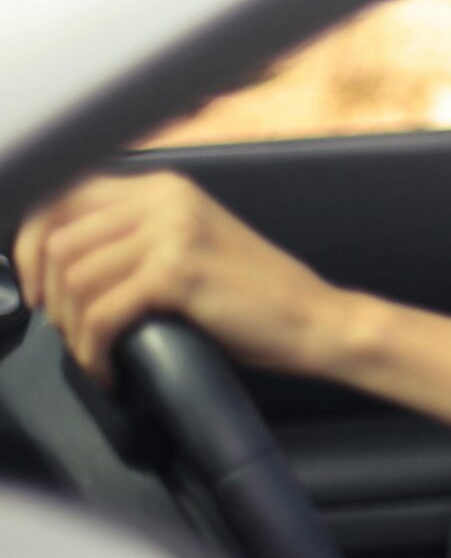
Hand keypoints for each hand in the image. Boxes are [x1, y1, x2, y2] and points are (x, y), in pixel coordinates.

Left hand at [14, 170, 345, 386]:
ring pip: (75, 279)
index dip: (30, 244)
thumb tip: (62, 263)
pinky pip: (102, 315)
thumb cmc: (254, 297)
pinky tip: (110, 370)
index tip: (35, 288)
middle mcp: (166, 198)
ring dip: (73, 330)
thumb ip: (138, 238)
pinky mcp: (178, 272)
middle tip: (70, 332)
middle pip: (59, 239)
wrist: (313, 318)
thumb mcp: (192, 246)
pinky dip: (94, 352)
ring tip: (96, 354)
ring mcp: (173, 231)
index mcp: (166, 188)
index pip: (64, 196)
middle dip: (49, 296)